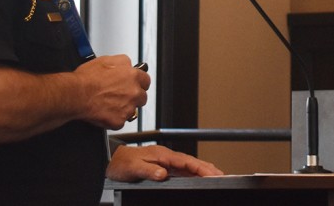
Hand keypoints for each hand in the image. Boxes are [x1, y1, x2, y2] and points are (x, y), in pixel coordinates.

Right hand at [75, 55, 149, 128]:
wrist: (77, 94)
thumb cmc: (87, 78)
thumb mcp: (106, 60)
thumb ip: (122, 62)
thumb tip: (127, 64)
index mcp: (132, 76)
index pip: (145, 80)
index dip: (139, 83)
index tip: (134, 84)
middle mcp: (133, 92)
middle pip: (142, 97)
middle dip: (134, 96)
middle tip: (120, 95)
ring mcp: (128, 108)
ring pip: (132, 110)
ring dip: (124, 108)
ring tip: (110, 104)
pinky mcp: (119, 121)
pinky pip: (120, 121)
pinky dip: (114, 118)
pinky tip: (104, 112)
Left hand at [107, 144, 223, 181]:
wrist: (111, 160)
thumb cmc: (121, 163)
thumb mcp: (133, 168)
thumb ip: (149, 171)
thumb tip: (163, 174)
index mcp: (162, 155)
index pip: (187, 161)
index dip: (201, 168)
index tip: (213, 173)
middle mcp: (166, 157)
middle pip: (192, 162)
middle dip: (208, 168)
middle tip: (222, 175)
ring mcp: (165, 161)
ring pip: (188, 166)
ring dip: (202, 170)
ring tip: (215, 176)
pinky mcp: (163, 166)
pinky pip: (182, 170)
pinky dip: (193, 173)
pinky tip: (197, 178)